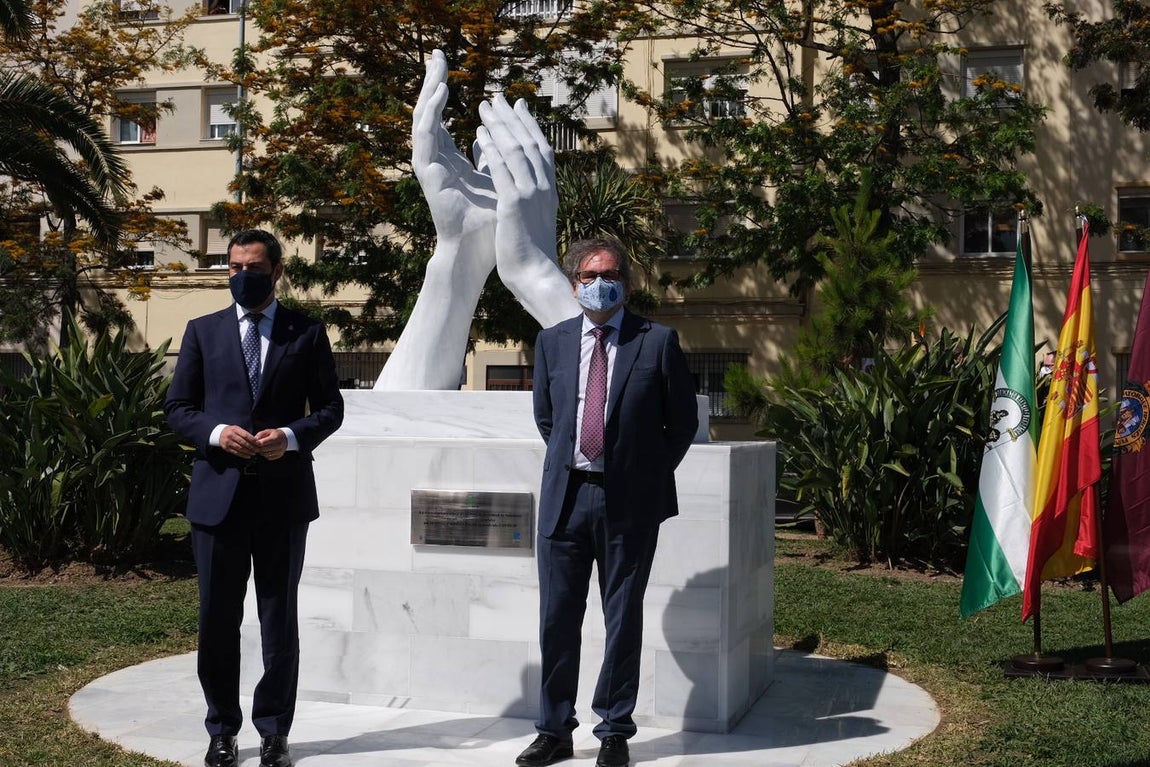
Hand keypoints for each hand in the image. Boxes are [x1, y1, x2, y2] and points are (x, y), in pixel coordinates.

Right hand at [220, 425, 259, 458]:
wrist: (219, 433)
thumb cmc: (232, 431)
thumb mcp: (237, 429)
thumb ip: (245, 433)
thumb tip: (255, 440)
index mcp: (235, 430)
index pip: (245, 435)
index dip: (253, 440)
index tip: (258, 443)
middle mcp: (231, 436)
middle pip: (243, 442)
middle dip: (252, 447)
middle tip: (258, 450)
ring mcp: (228, 442)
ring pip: (240, 448)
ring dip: (248, 452)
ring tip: (254, 453)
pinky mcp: (226, 448)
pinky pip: (236, 452)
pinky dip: (243, 455)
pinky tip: (248, 456)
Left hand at [254, 429, 287, 460]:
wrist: (285, 438)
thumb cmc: (274, 434)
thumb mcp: (268, 431)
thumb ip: (260, 434)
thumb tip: (254, 440)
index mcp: (276, 437)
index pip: (263, 443)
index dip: (257, 443)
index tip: (256, 443)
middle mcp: (279, 445)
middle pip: (264, 449)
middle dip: (259, 448)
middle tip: (258, 446)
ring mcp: (280, 451)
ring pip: (266, 454)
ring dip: (262, 452)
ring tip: (262, 448)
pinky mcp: (279, 455)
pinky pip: (269, 458)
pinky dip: (266, 455)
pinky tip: (267, 451)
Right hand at [412, 49, 496, 279]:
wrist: (478, 251)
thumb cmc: (487, 223)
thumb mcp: (493, 179)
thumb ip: (489, 157)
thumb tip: (490, 137)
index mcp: (449, 161)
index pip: (441, 118)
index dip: (442, 91)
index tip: (447, 65)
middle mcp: (436, 161)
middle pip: (430, 113)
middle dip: (433, 82)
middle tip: (438, 54)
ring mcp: (430, 166)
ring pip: (424, 120)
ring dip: (430, 91)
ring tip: (438, 66)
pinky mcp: (428, 173)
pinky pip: (426, 136)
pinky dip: (433, 112)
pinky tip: (441, 92)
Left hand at [476, 94, 579, 326]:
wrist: (535, 273)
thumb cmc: (531, 251)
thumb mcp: (529, 217)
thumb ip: (522, 195)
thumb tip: (512, 180)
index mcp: (548, 190)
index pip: (541, 150)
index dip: (529, 126)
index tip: (518, 108)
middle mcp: (543, 187)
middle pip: (530, 142)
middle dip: (512, 119)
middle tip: (497, 98)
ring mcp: (531, 194)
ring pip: (516, 150)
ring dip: (500, 127)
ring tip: (484, 108)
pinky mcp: (515, 204)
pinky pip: (502, 170)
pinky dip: (492, 150)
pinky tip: (480, 134)